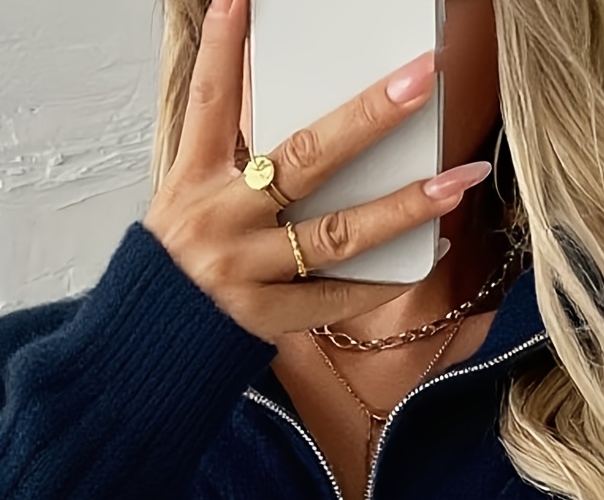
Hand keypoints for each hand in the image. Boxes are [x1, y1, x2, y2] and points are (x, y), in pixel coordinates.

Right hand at [141, 0, 491, 345]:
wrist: (146, 346)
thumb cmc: (177, 267)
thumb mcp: (187, 199)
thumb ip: (233, 159)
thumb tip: (293, 115)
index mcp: (192, 179)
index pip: (211, 100)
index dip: (226, 48)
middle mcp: (220, 219)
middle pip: (304, 159)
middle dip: (368, 117)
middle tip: (420, 79)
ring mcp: (245, 271)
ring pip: (337, 234)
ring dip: (404, 206)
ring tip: (456, 180)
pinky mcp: (265, 318)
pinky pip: (337, 296)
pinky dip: (385, 277)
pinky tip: (432, 252)